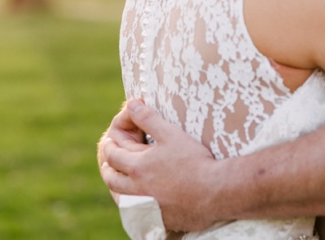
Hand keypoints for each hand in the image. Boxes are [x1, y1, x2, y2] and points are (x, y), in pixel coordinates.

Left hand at [100, 99, 218, 231]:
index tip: (110, 143)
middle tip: (108, 163)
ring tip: (118, 184)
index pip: (114, 156)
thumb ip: (148, 118)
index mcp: (137, 167)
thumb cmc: (194, 161)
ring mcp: (147, 207)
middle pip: (113, 180)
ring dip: (117, 190)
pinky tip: (138, 204)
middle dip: (108, 169)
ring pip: (122, 200)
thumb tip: (132, 103)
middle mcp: (137, 190)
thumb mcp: (170, 134)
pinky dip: (132, 208)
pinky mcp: (159, 220)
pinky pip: (138, 216)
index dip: (111, 147)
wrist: (215, 192)